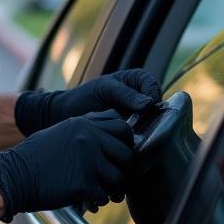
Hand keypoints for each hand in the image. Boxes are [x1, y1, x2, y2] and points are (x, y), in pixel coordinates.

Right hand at [0, 110, 134, 221]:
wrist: (12, 176)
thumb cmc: (33, 158)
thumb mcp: (60, 133)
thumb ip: (85, 131)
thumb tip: (109, 138)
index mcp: (84, 123)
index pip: (122, 127)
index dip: (125, 142)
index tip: (118, 155)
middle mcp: (90, 137)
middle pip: (126, 153)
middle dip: (124, 169)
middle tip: (115, 179)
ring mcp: (88, 159)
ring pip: (119, 177)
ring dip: (114, 188)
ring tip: (104, 193)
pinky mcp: (84, 183)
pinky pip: (105, 195)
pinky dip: (99, 201)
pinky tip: (89, 200)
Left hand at [14, 69, 160, 136]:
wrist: (66, 117)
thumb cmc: (83, 97)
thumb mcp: (104, 90)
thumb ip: (125, 95)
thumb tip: (149, 104)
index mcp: (134, 81)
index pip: (152, 84)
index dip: (152, 93)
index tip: (147, 105)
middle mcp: (139, 99)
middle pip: (157, 105)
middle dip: (154, 114)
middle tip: (144, 122)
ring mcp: (137, 117)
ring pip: (153, 122)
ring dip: (148, 128)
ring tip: (138, 134)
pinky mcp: (132, 134)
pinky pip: (143, 136)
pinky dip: (140, 139)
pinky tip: (132, 142)